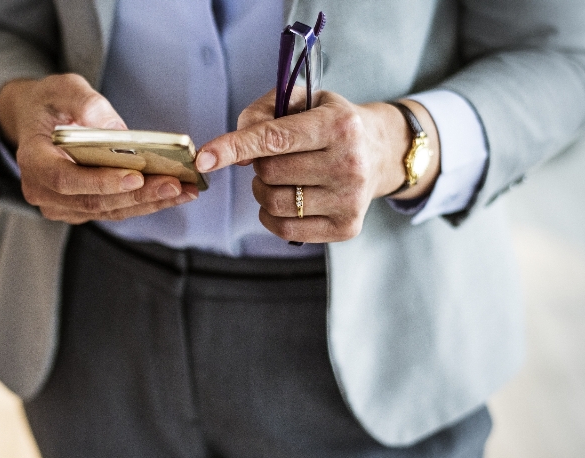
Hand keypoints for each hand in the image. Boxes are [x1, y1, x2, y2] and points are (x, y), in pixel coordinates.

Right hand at [0, 73, 198, 223]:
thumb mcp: (63, 88)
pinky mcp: (78, 209)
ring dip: (148, 203)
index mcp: (32, 160)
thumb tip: (117, 130)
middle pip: (93, 201)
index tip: (136, 176)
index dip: (101, 182)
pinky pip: (112, 211)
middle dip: (137, 195)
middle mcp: (41, 190)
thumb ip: (85, 102)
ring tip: (184, 191)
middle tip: (174, 185)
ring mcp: (59, 205)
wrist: (35, 120)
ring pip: (107, 211)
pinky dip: (143, 203)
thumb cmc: (49, 103)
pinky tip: (172, 193)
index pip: (65, 179)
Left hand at [194, 90, 439, 242]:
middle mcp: (349, 164)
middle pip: (269, 172)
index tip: (203, 158)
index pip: (274, 139)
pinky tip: (286, 199)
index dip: (233, 147)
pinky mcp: (346, 227)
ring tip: (280, 177)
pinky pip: (285, 229)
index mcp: (339, 125)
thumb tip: (237, 155)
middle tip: (274, 157)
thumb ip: (261, 114)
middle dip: (259, 164)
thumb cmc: (329, 123)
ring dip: (262, 190)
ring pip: (273, 203)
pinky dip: (271, 215)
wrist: (381, 151)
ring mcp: (349, 199)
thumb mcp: (302, 101)